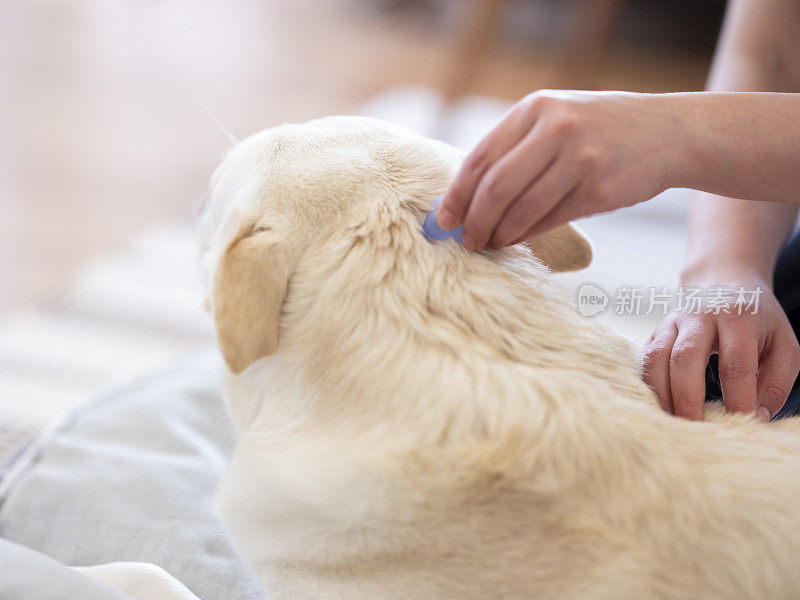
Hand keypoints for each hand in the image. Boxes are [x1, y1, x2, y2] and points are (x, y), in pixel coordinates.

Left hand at [438, 90, 684, 250]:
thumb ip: (514, 146)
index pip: (480, 158)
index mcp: (536, 109)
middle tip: (466, 240)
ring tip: (489, 243)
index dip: (456, 193)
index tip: (444, 218)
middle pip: (495, 188)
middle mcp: (557, 130)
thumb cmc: (599, 129)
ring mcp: (580, 160)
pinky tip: (515, 240)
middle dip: (474, 220)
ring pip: (521, 210)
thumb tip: (465, 193)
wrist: (669, 132)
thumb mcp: (556, 117)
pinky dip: (525, 236)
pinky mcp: (599, 190)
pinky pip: (549, 221)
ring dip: (499, 234)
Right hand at [641, 272, 799, 420]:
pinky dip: (645, 384)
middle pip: (686, 357)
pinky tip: (655, 406)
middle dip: (688, 397)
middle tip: (695, 430)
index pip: (736, 362)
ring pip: (656, 357)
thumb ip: (775, 382)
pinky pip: (643, 358)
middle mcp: (700, 316)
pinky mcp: (655, 331)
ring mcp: (671, 322)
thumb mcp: (783, 345)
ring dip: (660, 392)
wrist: (723, 281)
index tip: (742, 424)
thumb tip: (755, 418)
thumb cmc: (757, 321)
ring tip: (669, 423)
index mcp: (738, 318)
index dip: (738, 397)